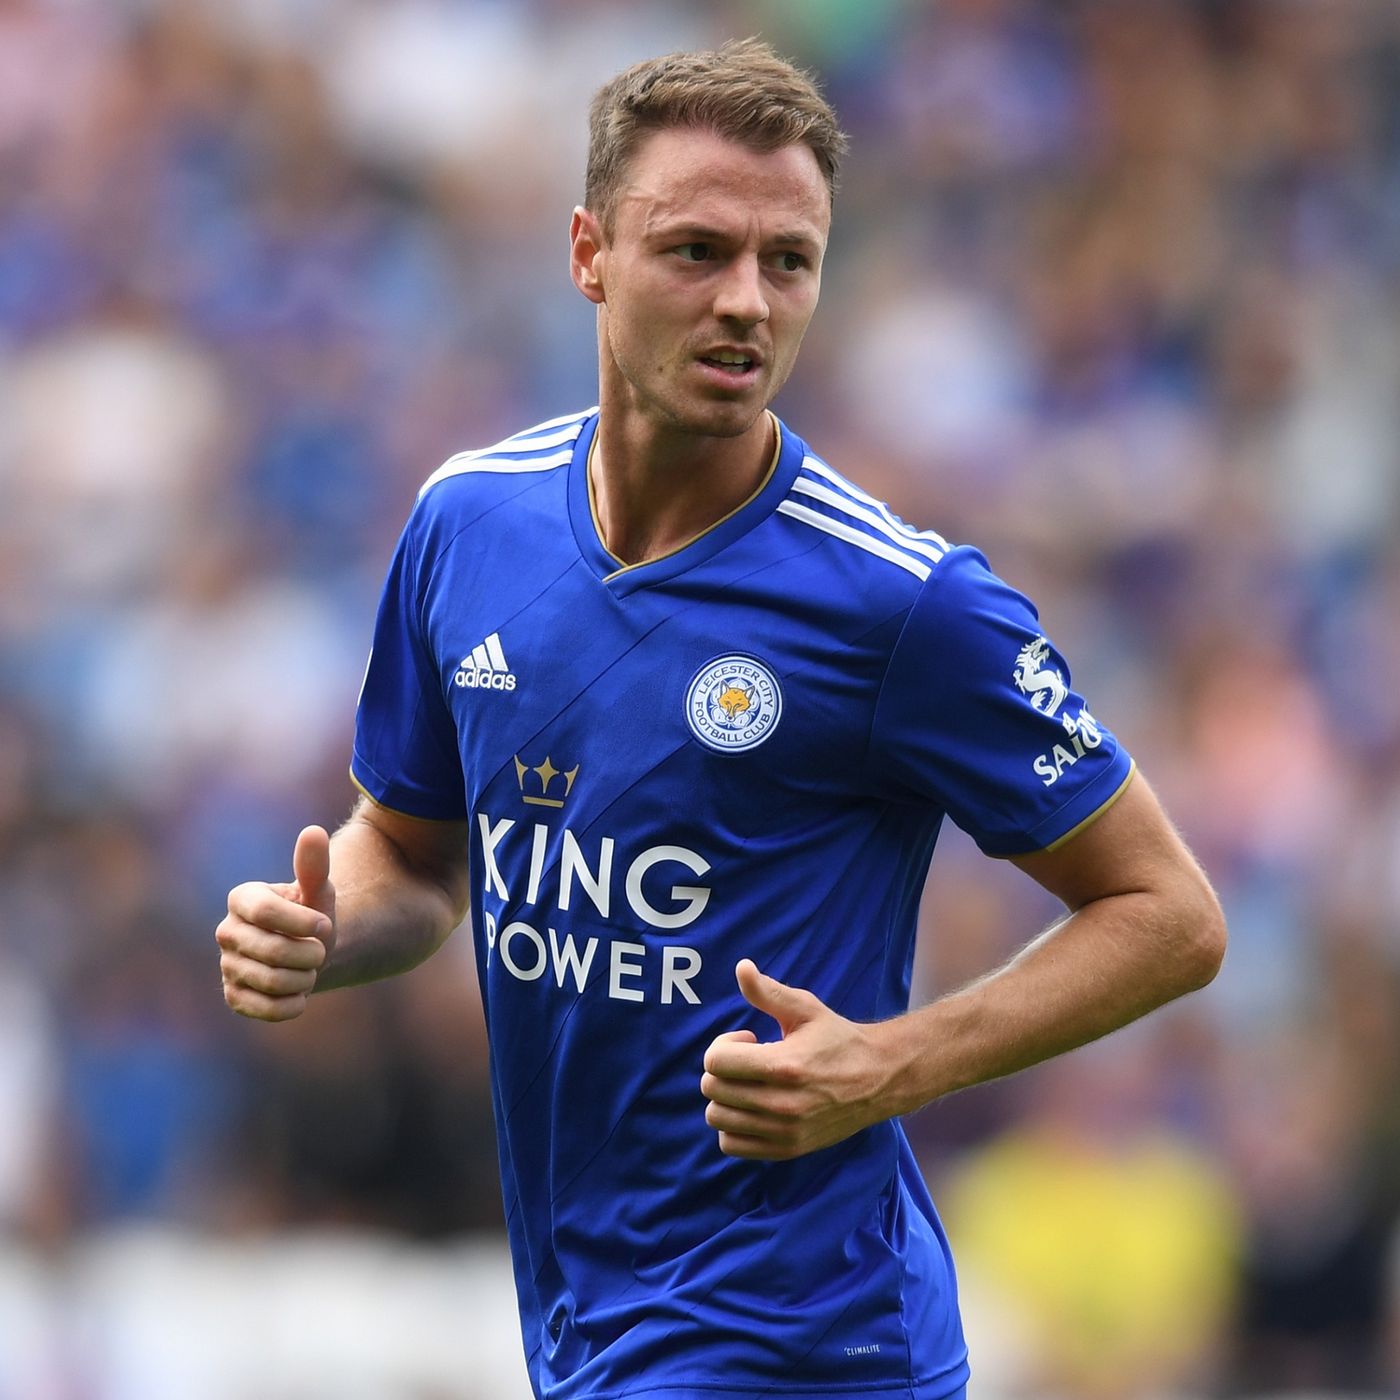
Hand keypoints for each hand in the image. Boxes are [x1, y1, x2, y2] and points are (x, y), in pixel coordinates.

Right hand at [217, 825, 336, 1021]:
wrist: (308, 952)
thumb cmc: (311, 915)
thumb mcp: (318, 890)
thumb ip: (314, 866)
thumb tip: (313, 831)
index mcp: (242, 899)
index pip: (265, 912)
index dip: (303, 923)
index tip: (326, 925)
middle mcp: (226, 931)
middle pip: (271, 951)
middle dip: (310, 955)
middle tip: (321, 952)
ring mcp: (226, 965)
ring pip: (270, 981)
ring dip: (304, 978)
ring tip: (310, 970)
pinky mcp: (233, 996)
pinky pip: (263, 1008)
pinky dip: (292, 1004)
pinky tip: (299, 993)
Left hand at [700, 959, 894, 1159]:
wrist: (879, 1079)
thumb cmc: (839, 1039)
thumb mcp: (806, 1008)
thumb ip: (768, 992)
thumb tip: (741, 967)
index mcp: (784, 1066)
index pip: (716, 1062)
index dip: (723, 1045)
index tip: (748, 1039)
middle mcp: (782, 1104)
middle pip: (712, 1089)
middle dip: (723, 1068)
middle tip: (749, 1060)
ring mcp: (784, 1132)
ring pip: (717, 1118)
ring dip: (726, 1097)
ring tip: (751, 1083)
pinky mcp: (787, 1149)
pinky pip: (732, 1144)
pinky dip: (733, 1125)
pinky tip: (753, 1106)